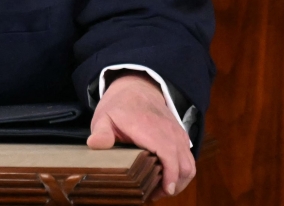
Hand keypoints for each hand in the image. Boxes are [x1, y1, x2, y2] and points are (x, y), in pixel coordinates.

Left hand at [87, 73, 194, 200]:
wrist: (137, 88)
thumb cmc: (119, 106)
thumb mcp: (104, 117)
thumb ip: (101, 132)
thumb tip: (94, 144)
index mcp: (150, 128)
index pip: (168, 154)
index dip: (170, 175)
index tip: (164, 190)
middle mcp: (169, 132)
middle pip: (183, 165)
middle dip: (173, 185)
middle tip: (154, 195)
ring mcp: (177, 134)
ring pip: (189, 165)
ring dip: (179, 181)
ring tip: (161, 190)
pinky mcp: (181, 136)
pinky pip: (188, 159)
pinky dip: (181, 172)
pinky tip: (166, 179)